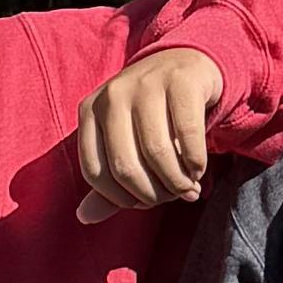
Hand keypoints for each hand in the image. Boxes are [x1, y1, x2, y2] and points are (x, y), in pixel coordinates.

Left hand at [76, 43, 228, 225]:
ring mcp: (146, 83)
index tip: (143, 202)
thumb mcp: (123, 142)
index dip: (121, 198)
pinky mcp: (181, 80)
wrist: (186, 64)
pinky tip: (198, 168)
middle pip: (125, 167)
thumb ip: (107, 181)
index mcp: (90, 111)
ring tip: (188, 187)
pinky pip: (188, 135)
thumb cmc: (150, 114)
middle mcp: (112, 94)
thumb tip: (84, 217)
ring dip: (177, 182)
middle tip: (171, 197)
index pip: (94, 173)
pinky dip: (196, 163)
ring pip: (157, 153)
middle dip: (153, 194)